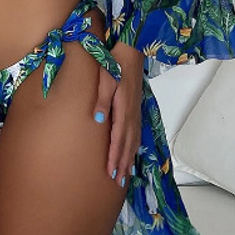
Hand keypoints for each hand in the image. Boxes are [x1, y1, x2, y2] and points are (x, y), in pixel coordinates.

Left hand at [93, 42, 144, 187]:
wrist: (132, 52)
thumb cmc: (114, 63)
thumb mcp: (105, 80)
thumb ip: (102, 100)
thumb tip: (97, 121)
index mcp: (123, 108)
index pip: (118, 138)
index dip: (114, 157)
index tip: (110, 173)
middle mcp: (132, 114)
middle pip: (128, 144)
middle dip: (122, 164)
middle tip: (117, 182)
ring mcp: (136, 112)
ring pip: (134, 141)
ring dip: (129, 159)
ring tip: (124, 175)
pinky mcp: (136, 108)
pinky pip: (137, 134)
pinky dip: (134, 147)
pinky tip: (131, 154)